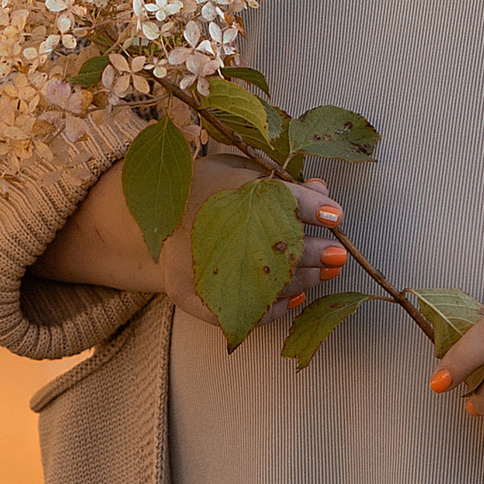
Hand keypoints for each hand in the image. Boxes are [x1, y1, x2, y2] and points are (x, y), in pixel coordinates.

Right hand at [35, 147, 345, 318]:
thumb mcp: (239, 172)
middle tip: (337, 254)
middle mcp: (202, 227)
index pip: (272, 196)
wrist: (146, 215)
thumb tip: (324, 187)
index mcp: (218, 186)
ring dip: (300, 278)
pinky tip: (298, 297)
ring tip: (326, 272)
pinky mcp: (187, 294)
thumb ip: (280, 182)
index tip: (335, 216)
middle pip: (269, 243)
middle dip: (310, 250)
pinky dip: (274, 308)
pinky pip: (237, 311)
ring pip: (259, 280)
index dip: (308, 206)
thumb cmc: (205, 189)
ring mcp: (191, 265)